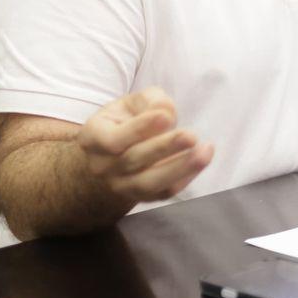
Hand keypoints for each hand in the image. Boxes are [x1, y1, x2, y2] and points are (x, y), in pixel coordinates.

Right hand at [77, 88, 212, 202]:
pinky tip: (201, 159)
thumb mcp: (133, 103)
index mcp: (92, 137)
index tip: (166, 117)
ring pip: (148, 183)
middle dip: (164, 147)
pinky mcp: (141, 196)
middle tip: (191, 136)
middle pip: (133, 160)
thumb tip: (166, 112)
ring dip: (179, 168)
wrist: (114, 155)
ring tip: (205, 151)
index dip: (140, 128)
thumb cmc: (126, 121)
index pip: (112, 139)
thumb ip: (151, 101)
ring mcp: (120, 185)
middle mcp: (102, 166)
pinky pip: (163, 193)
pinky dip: (185, 178)